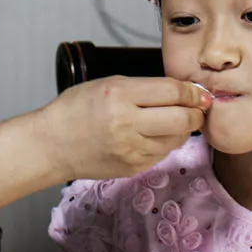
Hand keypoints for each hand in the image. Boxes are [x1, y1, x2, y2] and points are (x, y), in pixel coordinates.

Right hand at [37, 76, 210, 181]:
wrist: (52, 144)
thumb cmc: (76, 109)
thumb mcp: (107, 84)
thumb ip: (143, 88)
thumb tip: (180, 91)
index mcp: (120, 94)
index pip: (172, 91)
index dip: (192, 91)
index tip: (200, 92)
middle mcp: (127, 123)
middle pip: (182, 118)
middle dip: (196, 113)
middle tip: (198, 108)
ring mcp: (130, 149)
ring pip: (176, 139)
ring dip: (182, 129)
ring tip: (176, 120)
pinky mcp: (132, 167)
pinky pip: (162, 154)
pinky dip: (165, 143)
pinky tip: (156, 135)